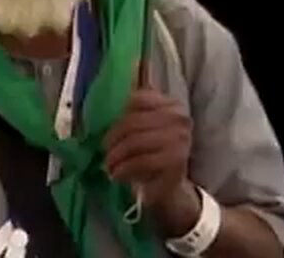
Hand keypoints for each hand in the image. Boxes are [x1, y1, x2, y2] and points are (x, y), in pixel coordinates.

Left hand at [104, 88, 198, 235]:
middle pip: (133, 122)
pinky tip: (117, 175)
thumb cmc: (151, 153)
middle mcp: (179, 119)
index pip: (138, 99)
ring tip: (108, 166)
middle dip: (113, 138)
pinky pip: (142, 161)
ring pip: (136, 142)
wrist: (168, 184)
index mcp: (170, 104)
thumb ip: (130, 116)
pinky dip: (124, 169)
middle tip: (104, 151)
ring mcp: (181, 139)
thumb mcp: (141, 130)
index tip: (111, 132)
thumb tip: (102, 114)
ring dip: (115, 156)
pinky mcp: (177, 160)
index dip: (119, 115)